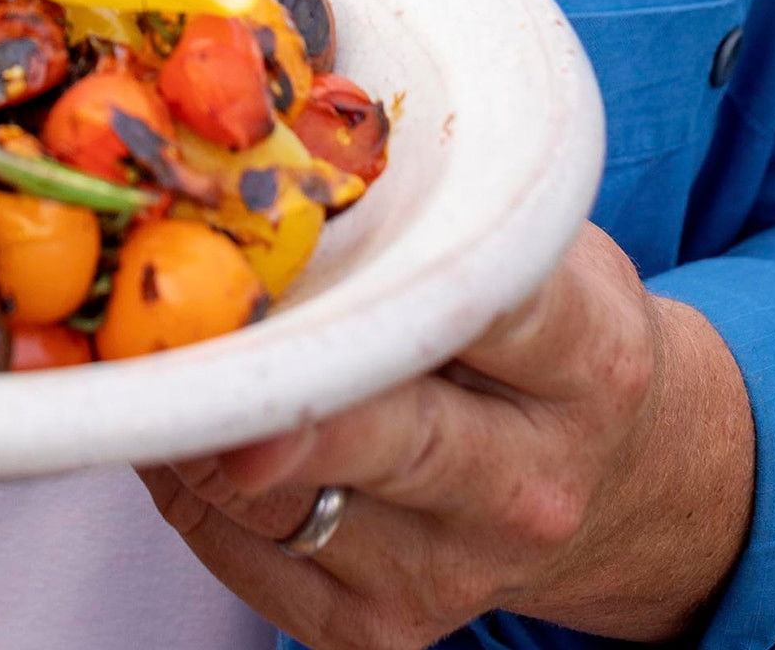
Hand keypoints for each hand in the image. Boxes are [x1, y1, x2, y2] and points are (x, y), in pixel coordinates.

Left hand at [139, 223, 753, 649]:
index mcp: (588, 360)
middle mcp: (530, 483)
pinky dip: (186, 489)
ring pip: (278, 499)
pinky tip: (185, 431)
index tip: (279, 252)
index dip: (380, 283)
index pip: (488, 306)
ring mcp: (455, 570)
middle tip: (175, 341)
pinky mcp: (379, 629)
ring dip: (191, 423)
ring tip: (152, 357)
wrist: (622, 481)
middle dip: (269, 387)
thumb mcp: (540, 250)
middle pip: (381, 432)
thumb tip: (257, 169)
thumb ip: (438, 213)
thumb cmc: (545, 335)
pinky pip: (237, 553)